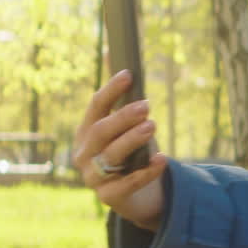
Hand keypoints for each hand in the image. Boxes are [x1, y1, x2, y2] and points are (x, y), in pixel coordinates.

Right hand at [73, 70, 168, 230]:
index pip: (95, 107)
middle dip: (123, 117)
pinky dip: (146, 171)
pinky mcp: (109, 197)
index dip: (111, 90)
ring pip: (112, 155)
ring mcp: (94, 177)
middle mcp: (84, 154)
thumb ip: (118, 96)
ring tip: (153, 125)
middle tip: (146, 105)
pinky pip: (127, 183)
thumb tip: (113, 51)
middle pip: (101, 131)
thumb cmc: (130, 155)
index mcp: (86, 132)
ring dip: (132, 139)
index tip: (129, 75)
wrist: (134, 197)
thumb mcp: (125, 127)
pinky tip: (163, 159)